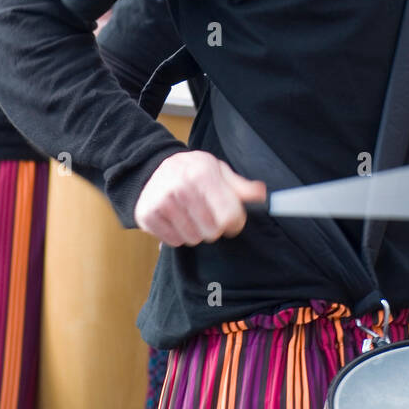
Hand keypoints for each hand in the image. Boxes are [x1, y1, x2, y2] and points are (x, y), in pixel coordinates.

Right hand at [134, 150, 265, 246]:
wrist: (156, 167)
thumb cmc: (194, 171)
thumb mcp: (219, 171)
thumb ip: (241, 187)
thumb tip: (262, 195)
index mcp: (202, 174)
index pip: (229, 217)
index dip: (235, 222)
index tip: (231, 219)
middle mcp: (180, 187)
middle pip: (212, 232)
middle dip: (214, 227)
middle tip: (208, 215)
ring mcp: (161, 201)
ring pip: (193, 239)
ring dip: (196, 232)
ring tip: (192, 216)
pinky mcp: (147, 215)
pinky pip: (174, 241)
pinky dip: (178, 235)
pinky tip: (177, 220)